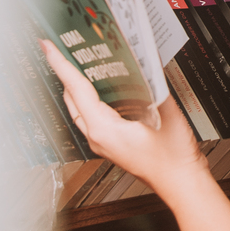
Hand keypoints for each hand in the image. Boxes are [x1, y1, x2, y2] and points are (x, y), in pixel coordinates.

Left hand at [41, 38, 211, 211]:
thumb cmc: (173, 158)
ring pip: (80, 108)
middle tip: (63, 48)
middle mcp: (97, 137)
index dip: (61, 64)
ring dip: (77, 85)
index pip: (76, 88)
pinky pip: (92, 116)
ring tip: (80, 62)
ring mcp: (103, 142)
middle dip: (65, 71)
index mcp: (104, 129)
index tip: (48, 46)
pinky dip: (90, 97)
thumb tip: (147, 60)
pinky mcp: (111, 144)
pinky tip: (102, 87)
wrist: (181, 183)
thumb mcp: (166, 114)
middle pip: (72, 97)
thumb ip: (155, 84)